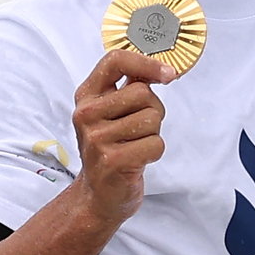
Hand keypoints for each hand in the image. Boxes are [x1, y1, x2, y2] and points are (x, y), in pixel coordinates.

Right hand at [68, 48, 169, 225]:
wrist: (99, 194)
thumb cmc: (111, 148)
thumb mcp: (112, 112)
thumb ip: (130, 86)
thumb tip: (163, 69)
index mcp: (86, 95)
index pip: (115, 60)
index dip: (146, 63)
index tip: (168, 74)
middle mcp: (86, 114)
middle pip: (142, 93)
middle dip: (153, 111)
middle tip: (137, 130)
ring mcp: (96, 138)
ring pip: (152, 119)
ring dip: (153, 133)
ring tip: (134, 145)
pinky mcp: (111, 160)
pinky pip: (155, 144)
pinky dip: (154, 152)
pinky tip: (137, 160)